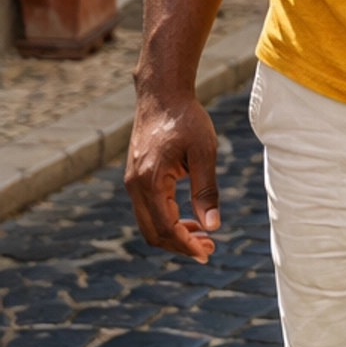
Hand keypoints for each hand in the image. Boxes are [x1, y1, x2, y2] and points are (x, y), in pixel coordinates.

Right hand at [125, 93, 221, 259]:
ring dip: (173, 234)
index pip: (166, 228)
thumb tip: (212, 225)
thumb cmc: (186, 119)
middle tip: (208, 249)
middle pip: (153, 232)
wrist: (162, 94)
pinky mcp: (135, 177)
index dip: (186, 244)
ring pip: (148, 223)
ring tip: (203, 236)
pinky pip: (147, 209)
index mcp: (150, 181)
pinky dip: (166, 220)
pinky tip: (189, 218)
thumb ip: (206, 190)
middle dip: (180, 245)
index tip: (207, 252)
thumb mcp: (204, 152)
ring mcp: (132, 182)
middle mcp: (135, 186)